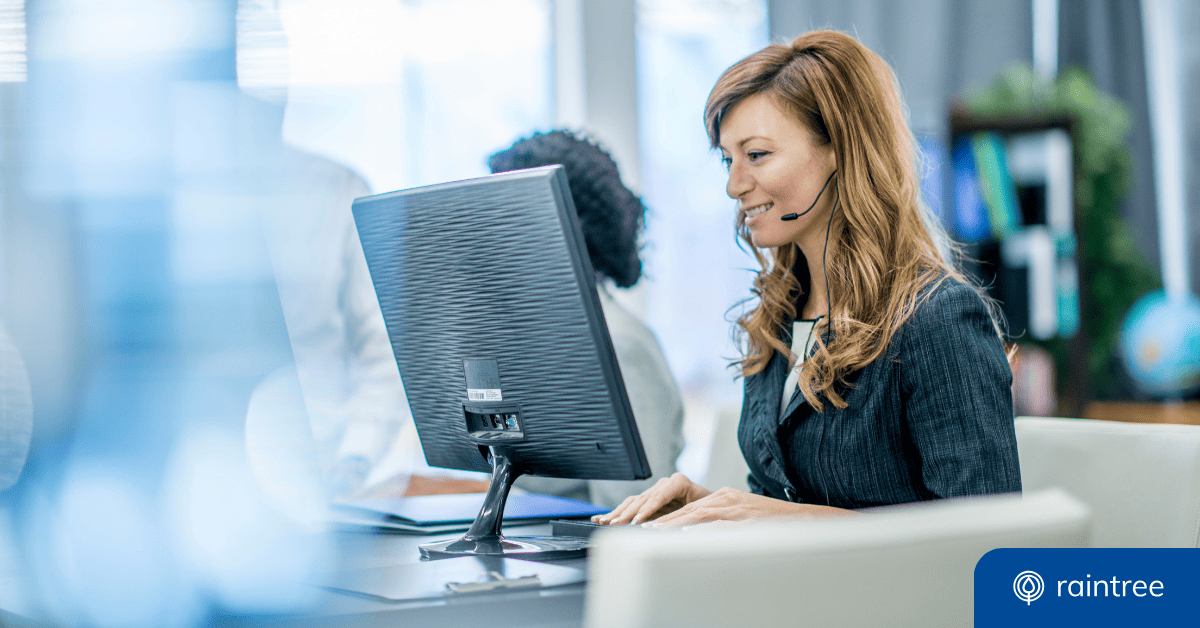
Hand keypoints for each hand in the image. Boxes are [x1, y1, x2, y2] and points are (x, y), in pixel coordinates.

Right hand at [592, 473, 712, 524]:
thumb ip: (689, 518)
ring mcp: (655, 491)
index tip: (638, 522)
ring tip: (604, 521)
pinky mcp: (648, 501)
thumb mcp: (704, 512)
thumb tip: (675, 529)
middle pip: (642, 499)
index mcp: (679, 482)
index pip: (659, 496)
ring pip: (633, 502)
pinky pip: (630, 505)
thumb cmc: (711, 509)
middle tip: (615, 525)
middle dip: (628, 513)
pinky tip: (602, 518)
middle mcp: (665, 484)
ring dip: (618, 513)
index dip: (647, 509)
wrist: (714, 507)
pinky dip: (617, 513)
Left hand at [646, 487, 848, 527]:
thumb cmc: (773, 526)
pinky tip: (685, 534)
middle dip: (662, 520)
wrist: (806, 522)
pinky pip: (720, 524)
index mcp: (724, 499)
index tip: (645, 527)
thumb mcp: (741, 522)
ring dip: (674, 524)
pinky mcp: (747, 519)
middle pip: (688, 509)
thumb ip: (718, 526)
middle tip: (639, 529)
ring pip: (699, 514)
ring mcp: (737, 509)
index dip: (665, 517)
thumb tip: (692, 537)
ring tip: (652, 533)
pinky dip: (701, 528)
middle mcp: (727, 500)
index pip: (688, 508)